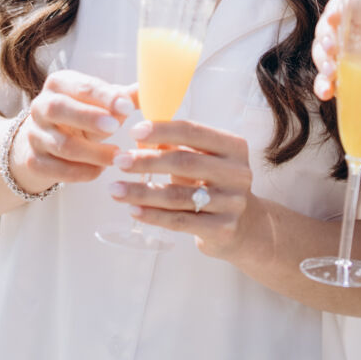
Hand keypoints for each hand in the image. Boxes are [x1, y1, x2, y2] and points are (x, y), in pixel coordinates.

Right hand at [10, 70, 132, 193]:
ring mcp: (34, 135)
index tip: (128, 107)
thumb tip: (155, 88)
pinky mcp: (33, 161)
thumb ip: (125, 96)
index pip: (82, 86)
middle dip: (89, 118)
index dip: (105, 96)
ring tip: (117, 155)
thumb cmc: (82, 115)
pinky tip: (100, 170)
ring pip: (61, 144)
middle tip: (116, 127)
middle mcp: (41, 106)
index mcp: (60, 84)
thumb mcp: (101, 102)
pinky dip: (82, 172)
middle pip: (59, 109)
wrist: (46, 140)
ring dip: (93, 152)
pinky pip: (57, 170)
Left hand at [113, 118, 258, 260]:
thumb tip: (139, 137)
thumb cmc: (213, 185)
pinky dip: (153, 215)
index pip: (193, 132)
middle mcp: (237, 172)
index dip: (161, 130)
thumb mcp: (202, 160)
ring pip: (178, 196)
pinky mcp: (223, 229)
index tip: (133, 132)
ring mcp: (232, 203)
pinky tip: (133, 210)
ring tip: (115, 189)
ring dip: (142, 192)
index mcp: (233, 147)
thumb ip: (176, 147)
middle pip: (185, 162)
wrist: (245, 227)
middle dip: (147, 161)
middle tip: (119, 161)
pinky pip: (180, 221)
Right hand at [311, 0, 360, 142]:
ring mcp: (350, 65)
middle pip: (331, 27)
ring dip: (321, 60)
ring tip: (332, 73)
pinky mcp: (344, 87)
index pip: (355, 7)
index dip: (340, 7)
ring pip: (322, 52)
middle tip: (331, 49)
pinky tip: (327, 93)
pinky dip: (321, 85)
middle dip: (324, 34)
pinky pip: (324, 81)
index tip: (335, 17)